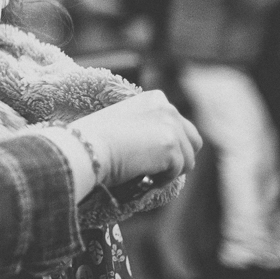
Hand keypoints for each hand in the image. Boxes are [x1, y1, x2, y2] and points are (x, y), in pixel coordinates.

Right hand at [69, 90, 200, 187]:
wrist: (87, 147)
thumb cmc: (94, 139)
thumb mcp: (125, 121)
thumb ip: (146, 125)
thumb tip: (159, 147)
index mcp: (155, 98)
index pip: (180, 126)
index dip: (168, 146)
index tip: (147, 155)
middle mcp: (167, 107)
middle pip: (193, 141)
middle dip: (178, 158)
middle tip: (154, 169)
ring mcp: (171, 125)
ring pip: (188, 160)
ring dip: (168, 171)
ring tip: (143, 172)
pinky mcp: (172, 145)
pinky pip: (178, 172)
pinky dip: (162, 180)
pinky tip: (142, 175)